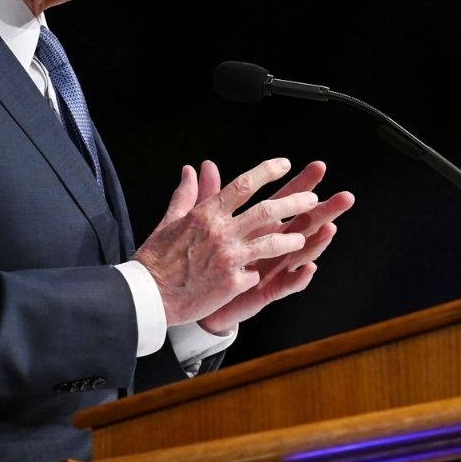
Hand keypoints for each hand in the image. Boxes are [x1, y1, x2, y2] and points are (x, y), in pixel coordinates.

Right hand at [135, 158, 318, 325]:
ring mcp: (229, 258)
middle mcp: (221, 232)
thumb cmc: (157, 258)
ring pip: (271, 243)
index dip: (267, 172)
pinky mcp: (232, 283)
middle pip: (267, 210)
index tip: (284, 164)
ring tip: (302, 238)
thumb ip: (186, 194)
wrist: (148, 297)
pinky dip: (257, 273)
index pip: (242, 185)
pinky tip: (259, 275)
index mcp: (206, 214)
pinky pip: (255, 275)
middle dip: (294, 202)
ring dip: (291, 239)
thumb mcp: (170, 221)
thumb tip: (192, 169)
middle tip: (312, 199)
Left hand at [198, 161, 353, 333]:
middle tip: (345, 197)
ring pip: (301, 253)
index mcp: (261, 226)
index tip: (319, 166)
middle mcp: (274, 245)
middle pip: (304, 224)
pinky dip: (299, 277)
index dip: (302, 184)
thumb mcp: (206, 223)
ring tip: (330, 228)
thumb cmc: (204, 258)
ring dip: (318, 242)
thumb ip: (210, 194)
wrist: (193, 296)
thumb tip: (205, 164)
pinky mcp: (265, 291)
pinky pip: (285, 285)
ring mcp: (273, 268)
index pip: (285, 200)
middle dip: (324, 210)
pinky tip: (310, 268)